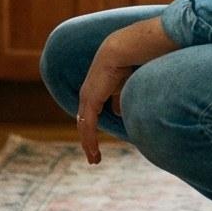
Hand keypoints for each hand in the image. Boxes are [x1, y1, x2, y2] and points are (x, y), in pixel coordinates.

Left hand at [77, 45, 134, 164]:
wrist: (122, 51)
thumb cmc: (127, 63)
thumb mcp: (123, 87)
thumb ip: (119, 99)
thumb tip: (118, 112)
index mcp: (94, 90)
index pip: (90, 114)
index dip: (92, 130)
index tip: (97, 143)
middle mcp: (87, 95)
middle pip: (84, 123)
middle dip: (88, 141)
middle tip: (93, 157)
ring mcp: (87, 98)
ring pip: (84, 127)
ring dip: (89, 144)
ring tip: (94, 159)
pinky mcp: (90, 101)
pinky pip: (88, 125)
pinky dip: (90, 140)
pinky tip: (93, 151)